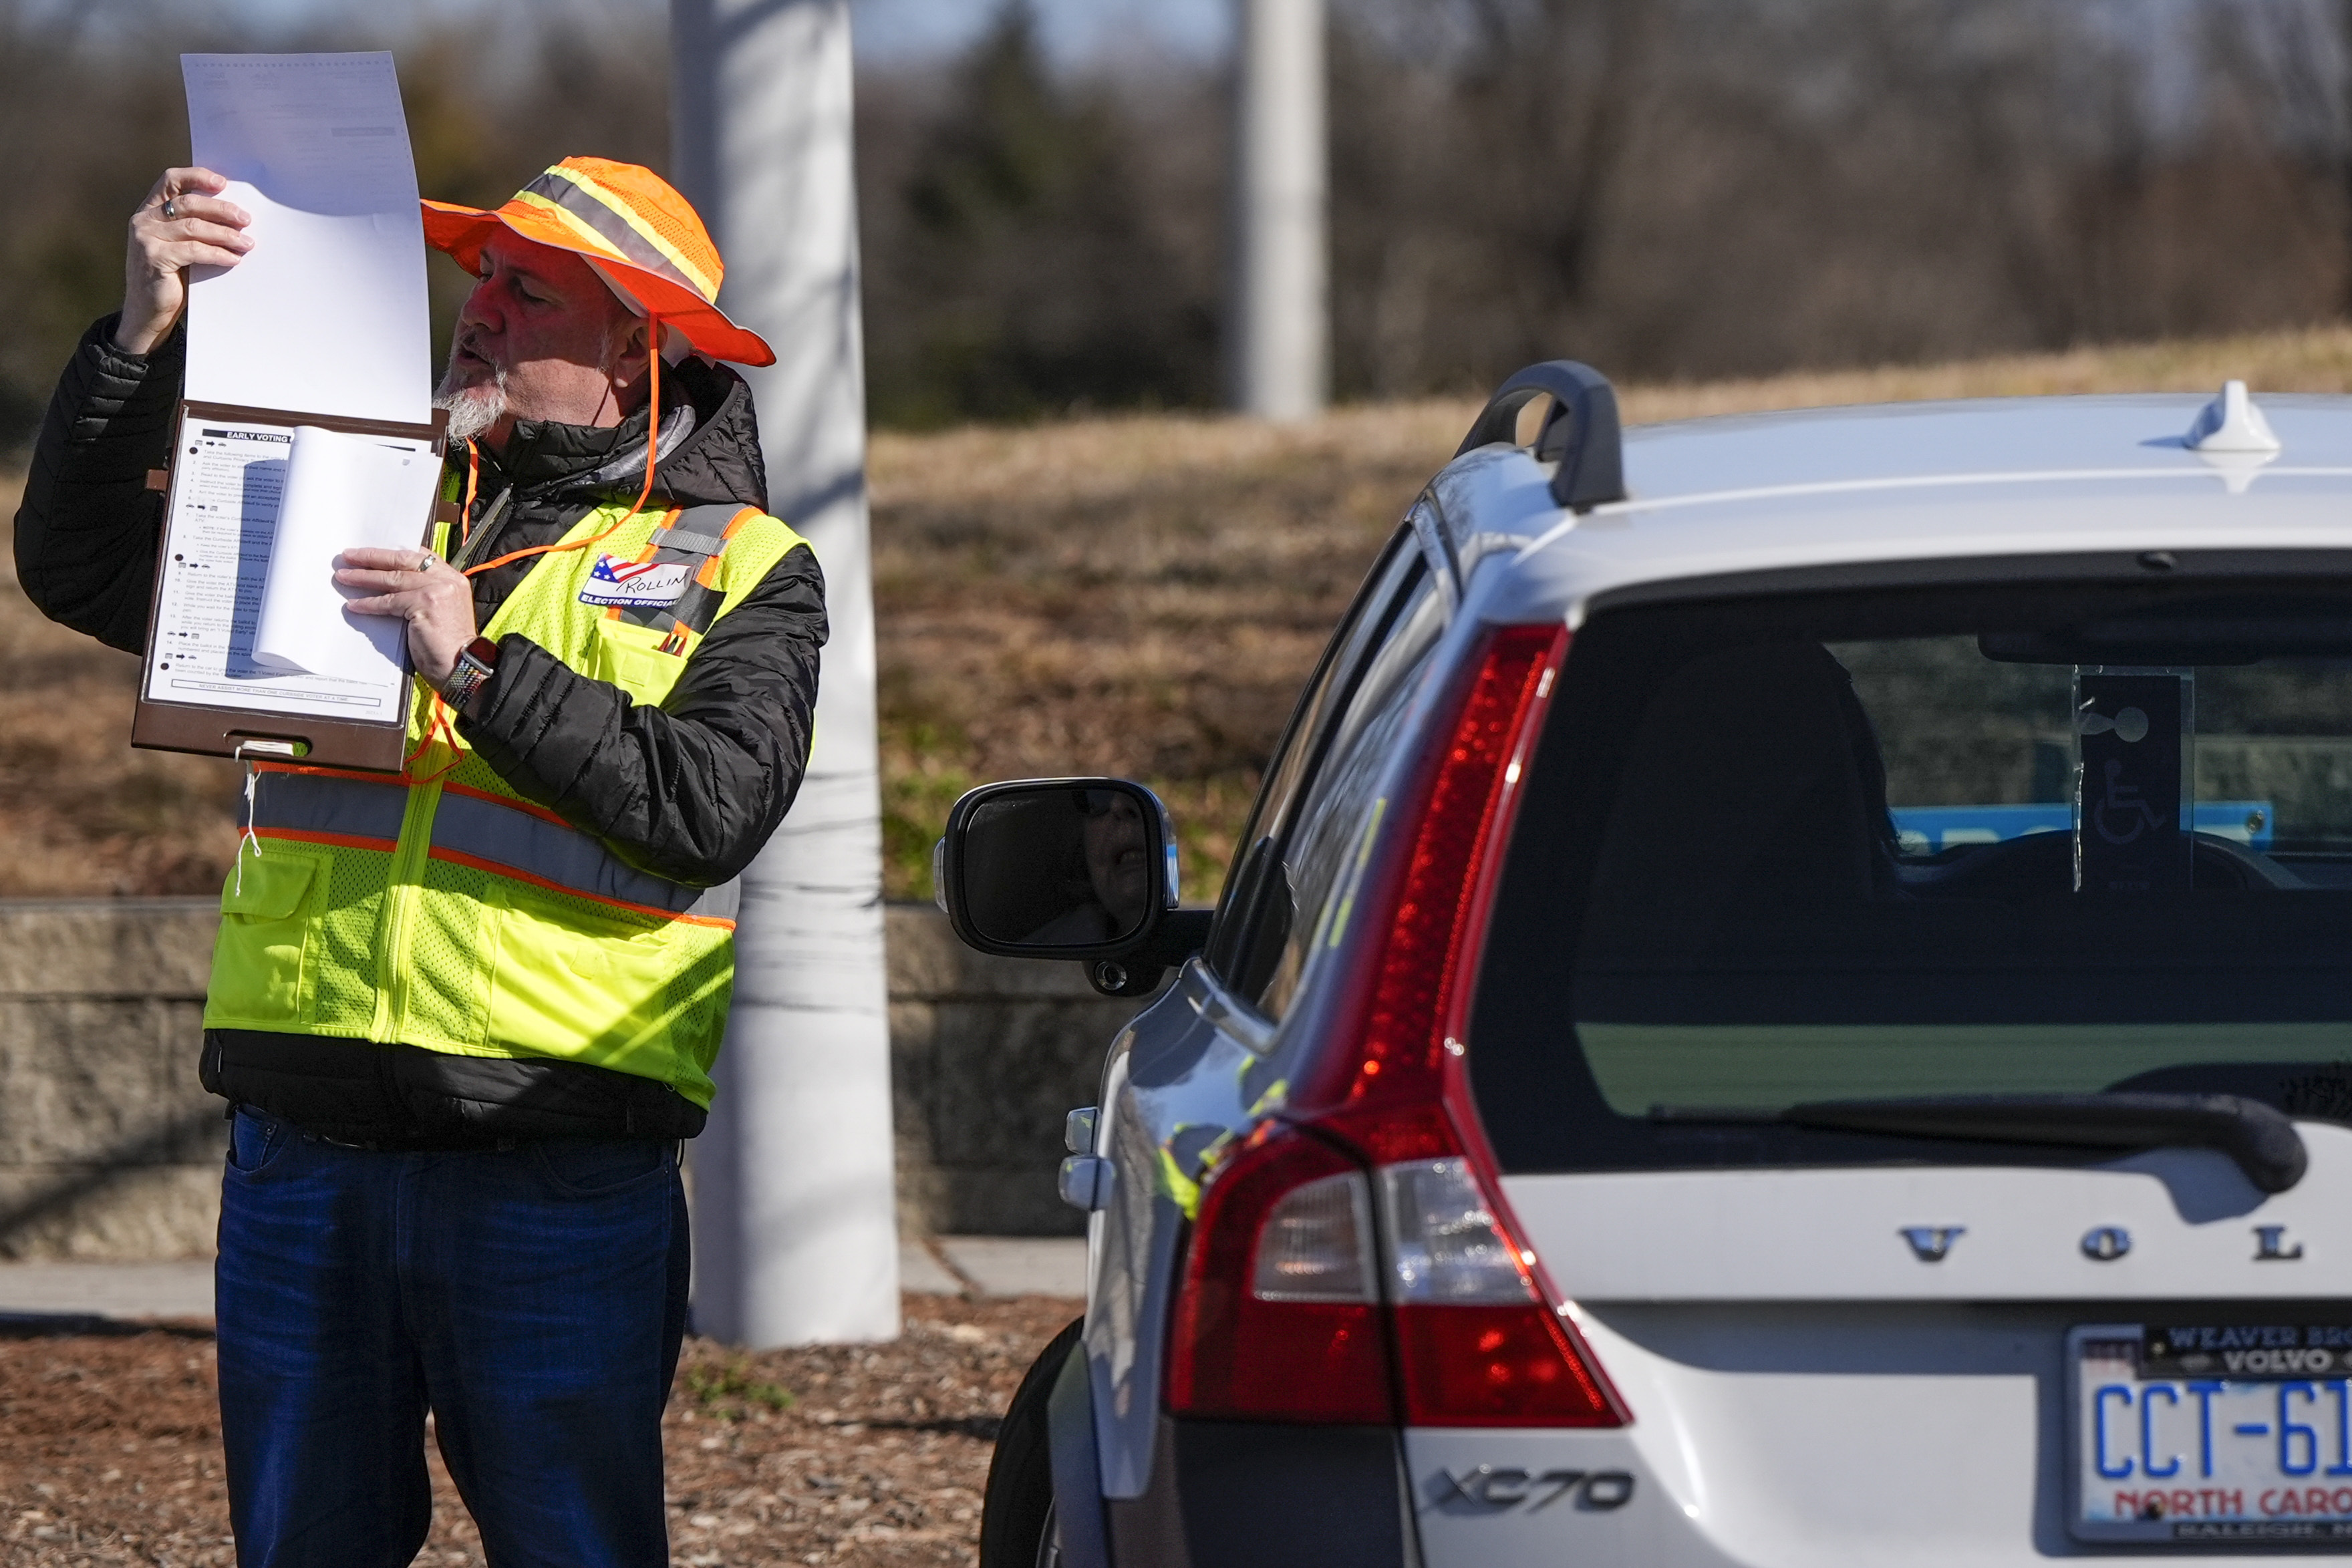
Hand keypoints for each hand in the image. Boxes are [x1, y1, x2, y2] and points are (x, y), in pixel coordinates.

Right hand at [118, 168, 252, 355]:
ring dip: (225, 234)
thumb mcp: (179, 245)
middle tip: (246, 220)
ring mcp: (146, 238)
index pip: (171, 180)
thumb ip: (192, 227)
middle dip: (221, 210)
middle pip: (189, 203)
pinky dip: (218, 254)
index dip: (196, 176)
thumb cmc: (170, 276)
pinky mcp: (154, 257)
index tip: (223, 183)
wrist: (148, 311)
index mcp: (150, 210)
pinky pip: (194, 251)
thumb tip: (234, 218)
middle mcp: (144, 219)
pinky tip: (234, 259)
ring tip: (247, 243)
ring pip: (194, 227)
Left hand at [336, 548, 476, 688]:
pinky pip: (389, 601)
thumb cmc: (450, 643)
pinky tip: (355, 605)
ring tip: (344, 576)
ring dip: (364, 577)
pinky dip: (369, 604)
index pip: (420, 555)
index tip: (372, 551)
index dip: (393, 552)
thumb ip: (425, 592)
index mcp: (453, 578)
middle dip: (373, 557)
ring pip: (393, 578)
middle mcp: (446, 579)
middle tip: (350, 555)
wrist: (461, 664)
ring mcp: (436, 590)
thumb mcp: (442, 608)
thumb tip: (393, 585)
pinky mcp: (424, 604)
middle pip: (403, 561)